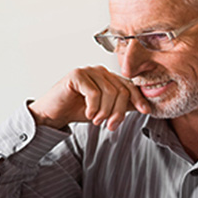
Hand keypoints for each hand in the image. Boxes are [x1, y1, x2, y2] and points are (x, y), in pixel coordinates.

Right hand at [28, 66, 150, 130]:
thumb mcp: (104, 110)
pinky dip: (93, 107)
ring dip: (105, 112)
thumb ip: (120, 106)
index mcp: (108, 77)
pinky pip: (94, 93)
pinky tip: (88, 114)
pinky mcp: (76, 75)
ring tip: (96, 121)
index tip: (145, 111)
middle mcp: (99, 71)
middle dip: (118, 111)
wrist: (52, 114)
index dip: (138, 99)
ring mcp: (88, 71)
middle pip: (121, 91)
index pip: (129, 86)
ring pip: (109, 92)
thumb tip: (141, 107)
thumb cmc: (76, 110)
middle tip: (111, 126)